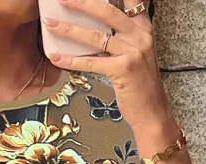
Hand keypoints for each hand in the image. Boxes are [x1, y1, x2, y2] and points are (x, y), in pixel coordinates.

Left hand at [43, 0, 172, 132]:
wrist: (153, 111)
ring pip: (96, 36)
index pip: (129, 1)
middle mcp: (139, 36)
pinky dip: (72, 60)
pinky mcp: (123, 70)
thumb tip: (94, 30)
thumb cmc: (141, 86)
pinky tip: (57, 58)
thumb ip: (120, 39)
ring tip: (52, 24)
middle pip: (107, 11)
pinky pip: (92, 62)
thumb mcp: (135, 55)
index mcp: (143, 28)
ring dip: (69, 29)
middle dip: (82, 2)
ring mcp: (132, 52)